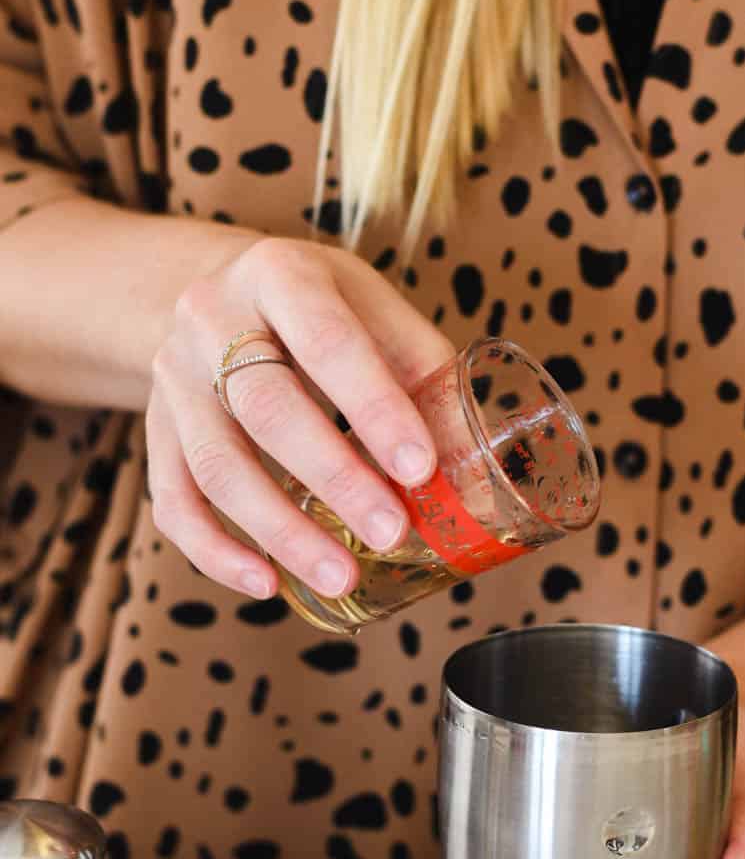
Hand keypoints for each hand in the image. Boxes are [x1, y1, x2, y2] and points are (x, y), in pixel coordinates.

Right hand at [146, 236, 452, 600]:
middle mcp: (211, 318)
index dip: (375, 407)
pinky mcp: (155, 430)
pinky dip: (217, 552)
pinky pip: (175, 502)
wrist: (223, 292)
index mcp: (280, 273)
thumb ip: (422, 370)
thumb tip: (474, 459)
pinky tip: (267, 584)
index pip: (328, 342)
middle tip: (390, 531)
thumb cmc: (320, 307)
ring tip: (342, 578)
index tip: (419, 467)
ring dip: (282, 531)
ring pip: (217, 466)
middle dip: (333, 477)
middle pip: (266, 407)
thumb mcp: (372, 305)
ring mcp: (173, 377)